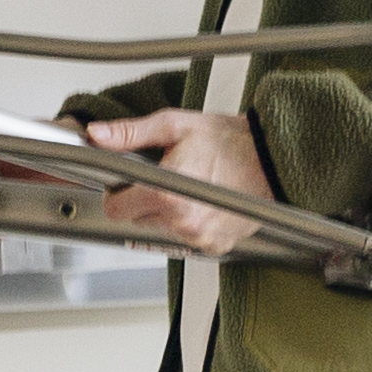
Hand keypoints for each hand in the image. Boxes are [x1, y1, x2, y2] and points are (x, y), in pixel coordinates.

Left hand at [86, 105, 277, 255]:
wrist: (273, 158)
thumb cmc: (230, 141)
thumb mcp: (174, 126)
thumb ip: (130, 134)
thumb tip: (97, 135)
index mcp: (166, 194)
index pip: (115, 208)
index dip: (118, 191)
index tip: (131, 179)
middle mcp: (182, 222)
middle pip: (137, 220)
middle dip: (143, 199)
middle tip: (167, 176)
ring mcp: (199, 237)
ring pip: (160, 229)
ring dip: (166, 212)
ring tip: (188, 185)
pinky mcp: (214, 245)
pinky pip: (186, 238)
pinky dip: (188, 222)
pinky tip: (202, 201)